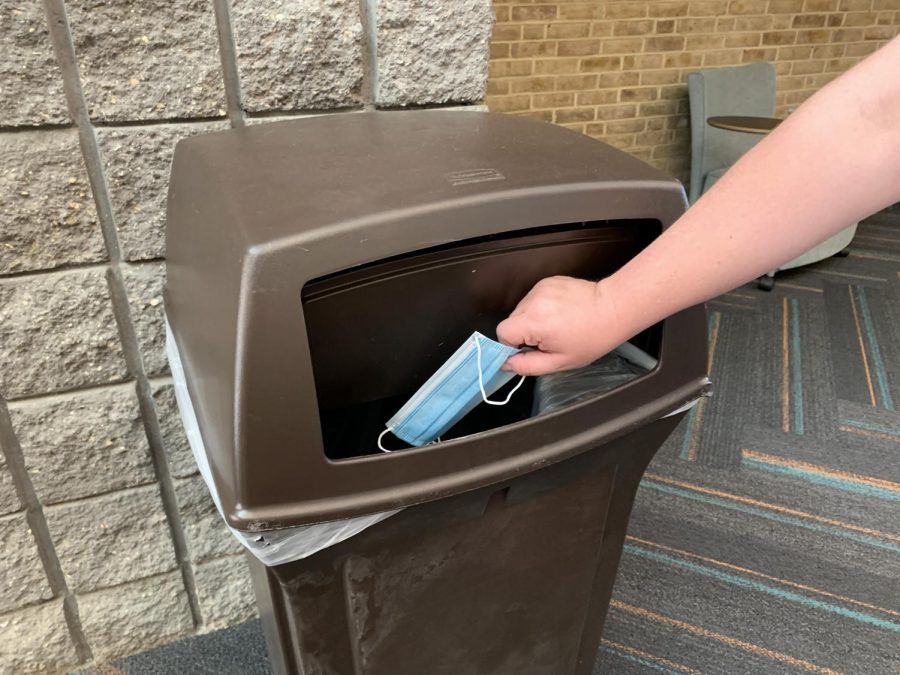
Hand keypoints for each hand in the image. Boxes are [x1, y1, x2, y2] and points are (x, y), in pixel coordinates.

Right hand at [496, 276, 620, 375]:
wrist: (613, 309)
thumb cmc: (592, 336)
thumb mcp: (559, 362)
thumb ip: (528, 365)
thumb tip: (506, 364)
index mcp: (535, 321)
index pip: (502, 332)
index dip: (511, 344)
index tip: (527, 350)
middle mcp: (534, 300)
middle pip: (511, 321)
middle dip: (524, 333)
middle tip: (548, 339)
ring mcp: (540, 288)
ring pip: (522, 310)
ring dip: (533, 320)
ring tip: (556, 325)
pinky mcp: (547, 281)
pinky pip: (533, 299)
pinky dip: (541, 308)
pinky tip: (559, 313)